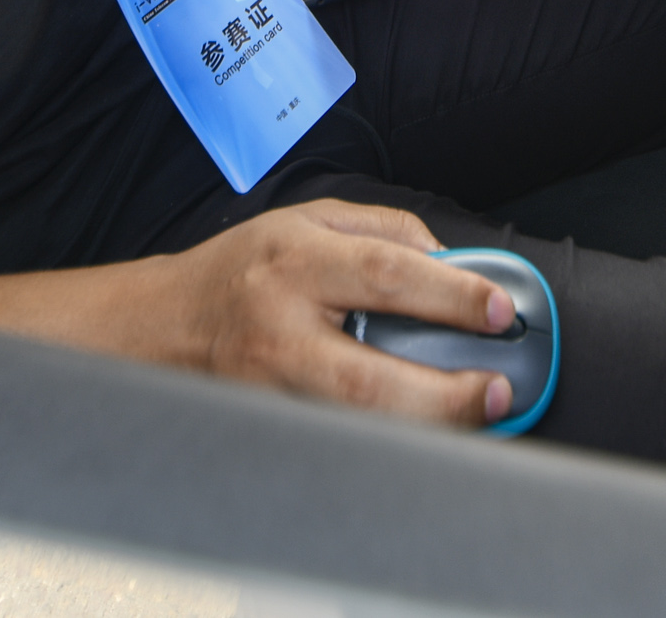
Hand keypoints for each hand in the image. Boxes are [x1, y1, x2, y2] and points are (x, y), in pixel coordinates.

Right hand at [143, 201, 518, 426]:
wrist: (164, 325)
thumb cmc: (241, 270)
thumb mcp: (309, 220)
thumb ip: (385, 229)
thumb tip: (451, 261)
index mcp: (295, 263)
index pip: (388, 276)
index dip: (453, 297)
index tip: (501, 312)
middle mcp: (280, 332)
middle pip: (371, 380)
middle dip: (447, 396)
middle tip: (499, 392)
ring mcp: (269, 394)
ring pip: (355, 428)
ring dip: (423, 430)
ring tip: (473, 420)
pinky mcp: (268, 431)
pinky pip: (337, 445)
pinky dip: (386, 446)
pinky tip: (421, 438)